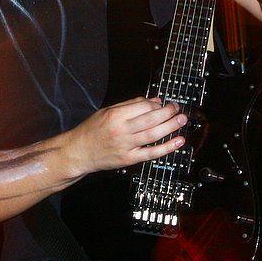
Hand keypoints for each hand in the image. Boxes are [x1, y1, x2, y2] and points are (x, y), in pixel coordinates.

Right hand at [62, 96, 185, 176]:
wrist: (79, 152)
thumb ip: (130, 105)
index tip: (163, 103)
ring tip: (182, 120)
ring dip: (171, 127)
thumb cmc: (91, 130)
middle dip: (168, 112)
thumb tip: (153, 100)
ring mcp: (126, 146)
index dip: (156, 104)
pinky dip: (167, 148)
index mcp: (115, 115)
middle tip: (178, 109)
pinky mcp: (129, 159)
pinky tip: (178, 142)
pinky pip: (151, 153)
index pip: (142, 106)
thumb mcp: (107, 111)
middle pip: (150, 119)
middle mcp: (122, 130)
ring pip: (153, 135)